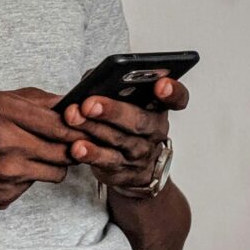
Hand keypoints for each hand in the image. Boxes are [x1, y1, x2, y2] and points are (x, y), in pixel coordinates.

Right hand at [0, 87, 88, 213]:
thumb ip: (26, 100)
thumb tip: (63, 102)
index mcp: (4, 111)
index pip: (62, 120)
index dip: (76, 124)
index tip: (78, 124)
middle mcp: (9, 141)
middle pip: (65, 147)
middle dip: (69, 146)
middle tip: (65, 143)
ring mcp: (8, 172)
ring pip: (56, 171)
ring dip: (52, 164)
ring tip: (34, 156)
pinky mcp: (5, 196)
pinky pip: (32, 186)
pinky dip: (27, 178)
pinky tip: (6, 171)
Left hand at [59, 78, 189, 193]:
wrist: (133, 168)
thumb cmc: (124, 123)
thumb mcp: (125, 102)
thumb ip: (111, 85)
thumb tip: (92, 78)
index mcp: (158, 106)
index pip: (176, 98)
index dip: (172, 92)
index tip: (161, 84)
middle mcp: (154, 130)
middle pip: (138, 120)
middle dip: (112, 111)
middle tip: (89, 104)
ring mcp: (141, 153)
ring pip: (117, 140)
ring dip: (92, 129)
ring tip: (73, 118)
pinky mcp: (124, 171)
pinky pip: (107, 162)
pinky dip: (91, 154)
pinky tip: (76, 147)